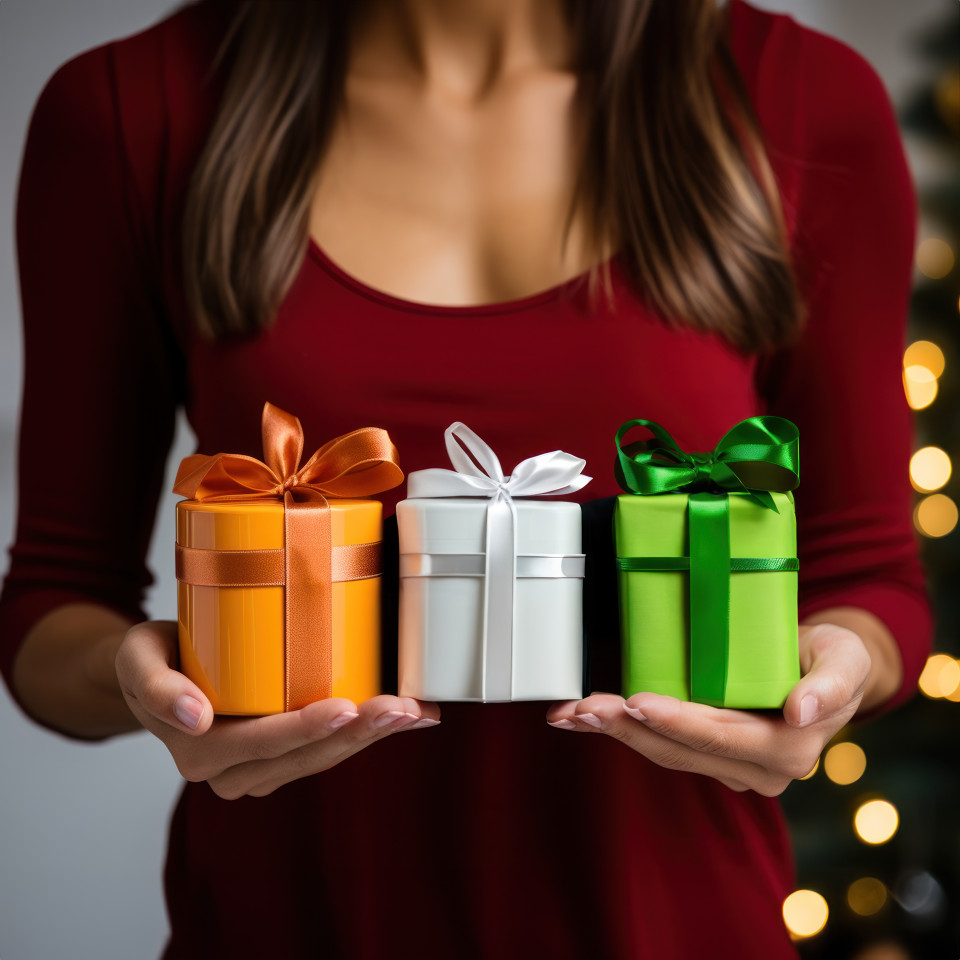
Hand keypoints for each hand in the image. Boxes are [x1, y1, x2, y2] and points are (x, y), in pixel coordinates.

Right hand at [115, 620, 439, 798]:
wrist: (155, 673)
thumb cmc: (152, 660)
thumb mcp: (137, 661)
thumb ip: (157, 688)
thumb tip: (195, 718)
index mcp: (200, 751)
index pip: (262, 743)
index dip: (306, 729)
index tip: (347, 707)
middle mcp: (233, 770)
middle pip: (306, 755)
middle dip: (359, 732)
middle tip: (403, 707)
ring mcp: (262, 768)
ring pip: (325, 757)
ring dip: (374, 736)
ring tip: (415, 711)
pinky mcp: (284, 755)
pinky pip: (329, 748)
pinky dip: (369, 732)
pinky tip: (409, 716)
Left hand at [545, 622, 870, 795]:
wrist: (826, 671)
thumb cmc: (834, 658)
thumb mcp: (846, 658)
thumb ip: (833, 683)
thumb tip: (801, 711)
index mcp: (789, 749)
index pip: (722, 736)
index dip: (678, 722)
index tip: (638, 702)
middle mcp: (756, 768)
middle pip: (680, 749)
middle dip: (626, 728)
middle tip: (582, 708)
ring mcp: (729, 765)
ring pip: (662, 751)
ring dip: (613, 731)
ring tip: (569, 713)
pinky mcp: (707, 752)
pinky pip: (660, 743)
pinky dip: (621, 728)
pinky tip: (583, 717)